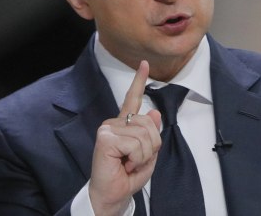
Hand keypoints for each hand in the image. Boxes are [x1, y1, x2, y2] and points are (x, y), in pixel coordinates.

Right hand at [89, 60, 160, 215]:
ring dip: (144, 155)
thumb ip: (151, 133)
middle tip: (136, 160)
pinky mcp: (105, 138)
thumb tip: (155, 112)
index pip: (132, 99)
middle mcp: (114, 123)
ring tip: (130, 164)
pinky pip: (136, 144)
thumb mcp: (147, 154)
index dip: (139, 80)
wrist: (112, 196)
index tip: (144, 64)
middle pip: (150, 122)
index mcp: (124, 124)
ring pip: (145, 134)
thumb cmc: (126, 177)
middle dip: (151, 146)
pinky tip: (124, 164)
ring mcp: (108, 129)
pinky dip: (137, 159)